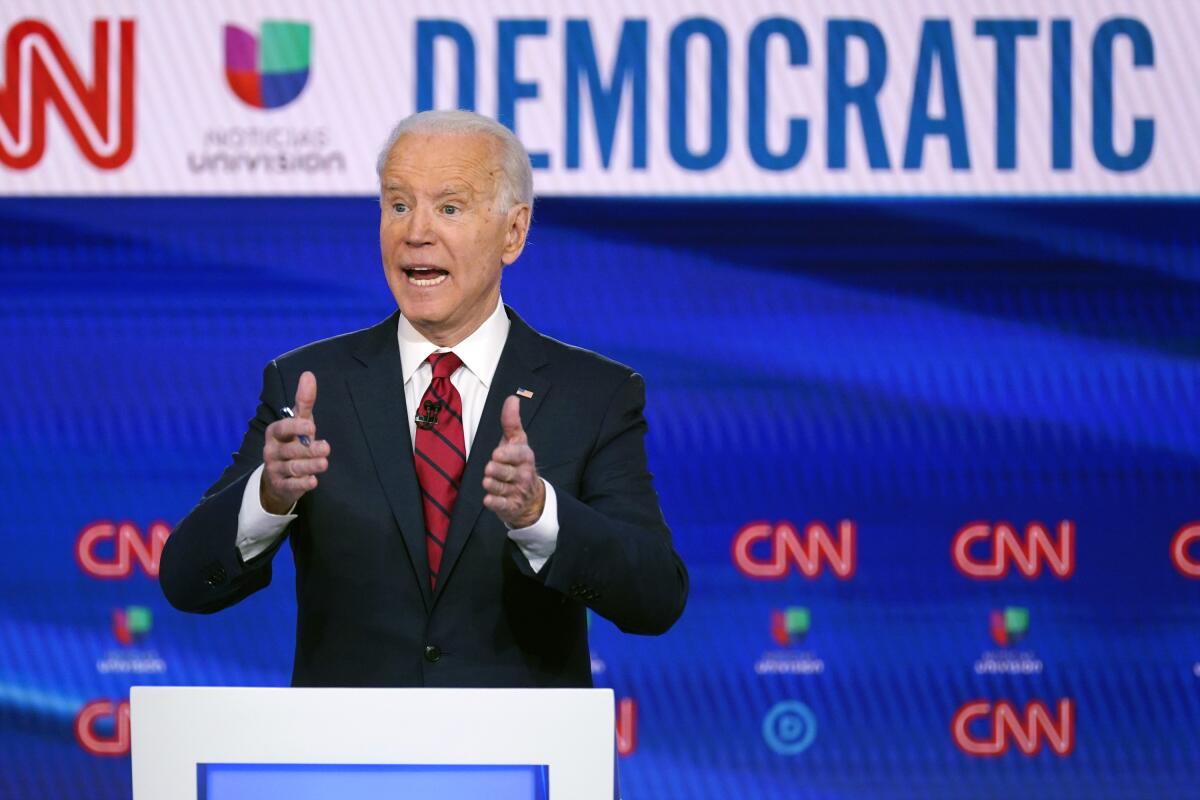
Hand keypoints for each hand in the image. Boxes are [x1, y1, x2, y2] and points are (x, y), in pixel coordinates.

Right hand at [260, 371, 330, 513]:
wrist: (277, 476)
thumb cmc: (292, 442)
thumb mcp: (298, 422)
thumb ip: (304, 401)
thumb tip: (308, 375)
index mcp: (275, 432)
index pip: (282, 428)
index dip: (295, 427)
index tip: (311, 426)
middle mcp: (272, 450)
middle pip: (290, 450)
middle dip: (308, 449)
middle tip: (326, 447)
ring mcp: (275, 469)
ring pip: (293, 468)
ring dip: (309, 466)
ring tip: (324, 463)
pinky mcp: (281, 485)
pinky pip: (291, 485)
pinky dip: (302, 483)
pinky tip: (313, 481)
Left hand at [482, 395, 544, 527]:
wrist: (531, 498)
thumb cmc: (518, 463)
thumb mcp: (517, 442)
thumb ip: (511, 422)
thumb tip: (512, 398)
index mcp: (525, 457)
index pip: (519, 455)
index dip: (508, 455)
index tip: (496, 454)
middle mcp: (524, 475)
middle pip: (508, 472)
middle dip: (499, 471)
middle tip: (490, 468)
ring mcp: (518, 492)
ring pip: (503, 488)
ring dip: (494, 485)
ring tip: (487, 481)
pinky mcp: (511, 506)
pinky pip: (502, 505)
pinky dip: (495, 503)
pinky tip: (488, 499)